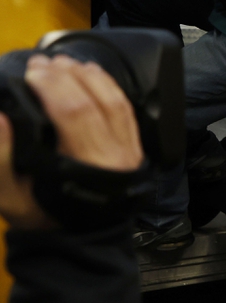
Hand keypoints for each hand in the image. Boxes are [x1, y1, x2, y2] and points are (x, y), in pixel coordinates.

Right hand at [0, 55, 144, 230]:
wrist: (81, 240)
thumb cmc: (44, 218)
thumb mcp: (11, 198)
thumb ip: (0, 159)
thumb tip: (0, 117)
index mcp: (87, 167)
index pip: (74, 113)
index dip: (53, 86)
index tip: (32, 71)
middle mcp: (115, 156)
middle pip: (95, 102)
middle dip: (67, 76)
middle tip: (42, 62)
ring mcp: (130, 151)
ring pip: (116, 101)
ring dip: (90, 76)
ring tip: (64, 61)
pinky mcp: (135, 148)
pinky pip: (127, 110)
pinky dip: (110, 87)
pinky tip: (93, 74)